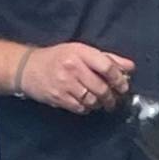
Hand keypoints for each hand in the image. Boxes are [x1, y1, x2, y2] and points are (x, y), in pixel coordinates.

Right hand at [15, 43, 133, 115]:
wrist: (28, 68)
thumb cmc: (58, 57)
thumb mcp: (81, 51)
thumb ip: (107, 58)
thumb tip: (131, 67)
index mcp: (80, 52)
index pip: (106, 66)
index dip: (119, 78)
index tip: (123, 86)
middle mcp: (73, 67)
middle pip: (101, 87)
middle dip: (112, 97)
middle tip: (115, 100)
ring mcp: (65, 84)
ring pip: (92, 100)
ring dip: (100, 104)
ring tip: (102, 102)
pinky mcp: (58, 98)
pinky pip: (80, 108)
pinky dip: (87, 108)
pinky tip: (87, 104)